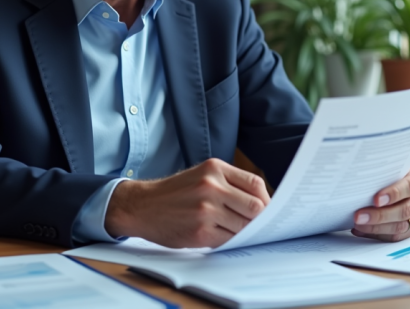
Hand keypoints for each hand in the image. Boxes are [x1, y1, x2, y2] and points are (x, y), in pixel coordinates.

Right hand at [104, 158, 269, 247]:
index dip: (266, 199)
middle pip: (255, 207)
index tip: (267, 209)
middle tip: (258, 225)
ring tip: (236, 231)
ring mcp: (206, 209)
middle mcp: (212, 186)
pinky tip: (223, 236)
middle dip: (259, 219)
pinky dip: (230, 241)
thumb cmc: (175, 193)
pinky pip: (229, 240)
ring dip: (244, 232)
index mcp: (215, 168)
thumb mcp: (201, 176)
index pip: (255, 184)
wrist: (142, 206)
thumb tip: (261, 204)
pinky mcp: (200, 231)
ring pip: (244, 226)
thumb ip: (229, 184)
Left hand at [352, 168, 409, 241]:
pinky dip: (378, 234)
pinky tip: (362, 230)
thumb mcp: (390, 171)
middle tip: (359, 216)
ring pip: (401, 226)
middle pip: (406, 210)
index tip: (376, 200)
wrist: (401, 185)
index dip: (393, 193)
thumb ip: (382, 178)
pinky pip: (397, 236)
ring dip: (376, 228)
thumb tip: (359, 190)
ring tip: (358, 225)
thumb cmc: (391, 175)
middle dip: (380, 215)